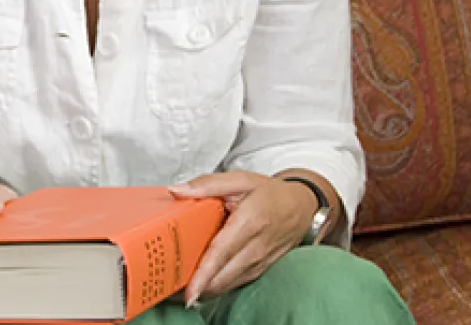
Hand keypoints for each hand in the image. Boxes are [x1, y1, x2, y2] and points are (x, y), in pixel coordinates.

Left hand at [168, 172, 318, 305]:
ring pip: (227, 285)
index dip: (204, 274)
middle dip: (196, 287)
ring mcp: (258, 263)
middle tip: (169, 289)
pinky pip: (234, 284)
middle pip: (222, 276)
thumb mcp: (240, 179)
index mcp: (250, 223)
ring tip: (178, 290)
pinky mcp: (259, 271)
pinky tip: (198, 285)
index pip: (222, 253)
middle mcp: (255, 248)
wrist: (301, 208)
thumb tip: (176, 190)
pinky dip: (215, 287)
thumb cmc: (269, 193)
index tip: (189, 290)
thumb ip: (207, 184)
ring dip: (204, 290)